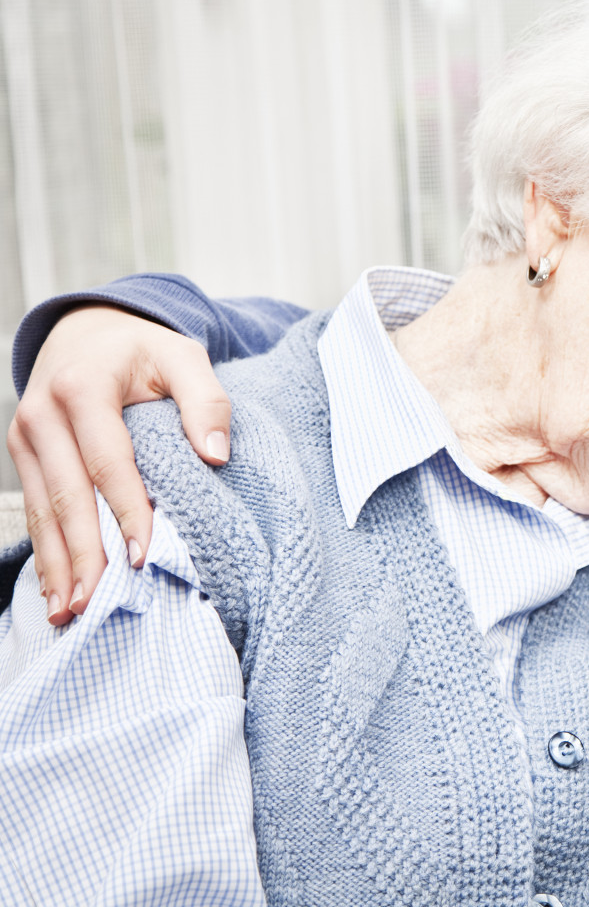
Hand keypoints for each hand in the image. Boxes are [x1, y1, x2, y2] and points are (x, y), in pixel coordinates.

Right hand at [6, 305, 230, 624]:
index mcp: (82, 388)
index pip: (109, 462)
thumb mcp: (184, 356)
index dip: (127, 511)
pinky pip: (33, 507)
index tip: (146, 556)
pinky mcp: (22, 453)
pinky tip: (55, 587)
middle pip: (67, 495)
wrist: (88, 327)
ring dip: (56, 563)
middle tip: (98, 603)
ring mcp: (26, 435)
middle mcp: (44, 413)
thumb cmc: (143, 348)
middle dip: (83, 553)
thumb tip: (217, 454)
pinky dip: (45, 549)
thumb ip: (206, 400)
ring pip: (41, 509)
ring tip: (71, 610)